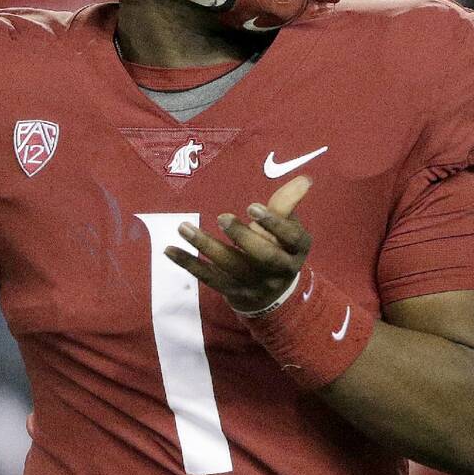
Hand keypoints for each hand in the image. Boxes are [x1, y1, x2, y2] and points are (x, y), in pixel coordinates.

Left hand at [165, 175, 313, 313]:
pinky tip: (169, 250)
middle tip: (222, 217)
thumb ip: (287, 205)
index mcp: (296, 251)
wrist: (271, 295)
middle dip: (243, 237)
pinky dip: (188, 263)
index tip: (252, 207)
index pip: (291, 238)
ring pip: (230, 266)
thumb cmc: (278, 249)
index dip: (273, 223)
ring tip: (184, 227)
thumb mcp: (287, 230)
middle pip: (263, 256)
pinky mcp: (230, 291)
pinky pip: (207, 277)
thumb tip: (304, 178)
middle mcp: (278, 271)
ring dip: (206, 246)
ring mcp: (253, 284)